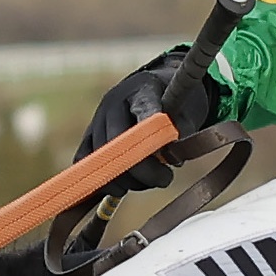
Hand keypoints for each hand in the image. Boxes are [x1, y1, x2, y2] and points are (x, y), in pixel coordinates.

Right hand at [75, 43, 221, 172]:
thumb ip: (183, 131)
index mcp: (142, 90)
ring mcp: (97, 120)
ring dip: (127, 179)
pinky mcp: (88, 136)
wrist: (155, 89)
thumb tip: (172, 158)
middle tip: (165, 179)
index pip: (144, 110)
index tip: (165, 156)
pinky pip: (85, 162)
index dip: (149, 136)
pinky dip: (103, 180)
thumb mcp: (189, 110)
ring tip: (150, 180)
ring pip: (101, 159)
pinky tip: (124, 186)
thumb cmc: (176, 101)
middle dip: (142, 171)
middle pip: (117, 144)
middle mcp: (114, 103)